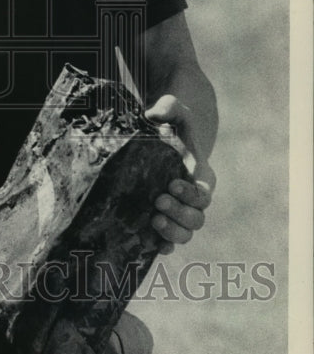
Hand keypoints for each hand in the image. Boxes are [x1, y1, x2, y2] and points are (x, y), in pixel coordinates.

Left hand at [145, 94, 215, 255]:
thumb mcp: (173, 110)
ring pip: (184, 233)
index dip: (191, 194)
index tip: (172, 184)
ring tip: (153, 220)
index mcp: (201, 177)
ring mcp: (177, 212)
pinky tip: (151, 245)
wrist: (160, 139)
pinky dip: (162, 246)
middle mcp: (192, 199)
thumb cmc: (171, 124)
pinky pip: (166, 241)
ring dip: (171, 232)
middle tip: (158, 202)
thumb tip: (154, 114)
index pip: (203, 194)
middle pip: (196, 218)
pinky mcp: (160, 218)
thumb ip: (169, 107)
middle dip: (179, 214)